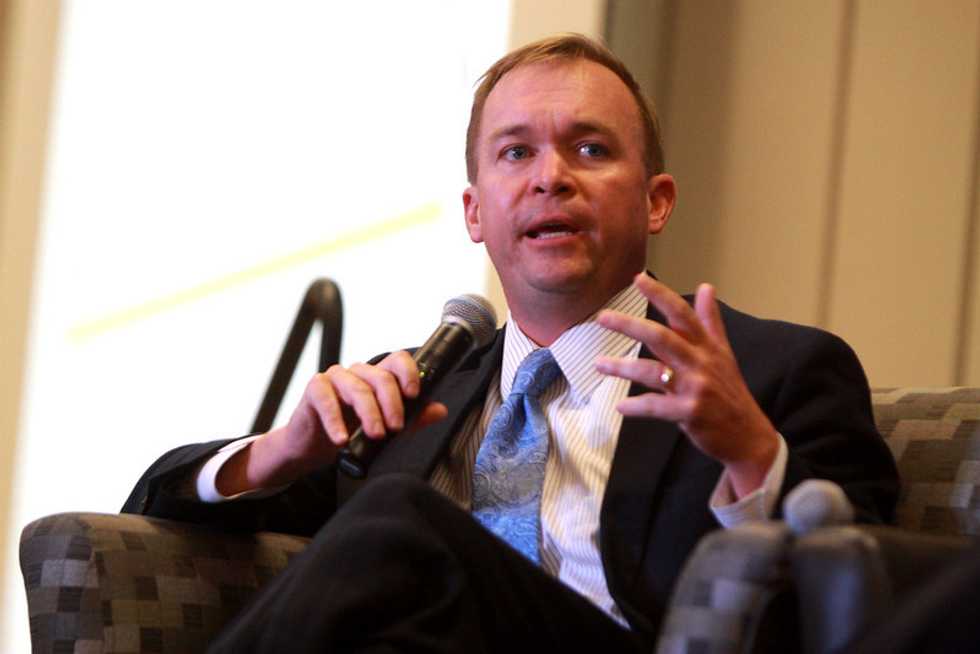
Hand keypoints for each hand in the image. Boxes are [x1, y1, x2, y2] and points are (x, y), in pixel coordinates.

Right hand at [217, 351, 447, 494]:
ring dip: (369, 414)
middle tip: (396, 428)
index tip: (414, 394)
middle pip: (380, 377)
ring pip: (357, 388)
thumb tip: (439, 410)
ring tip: (376, 435)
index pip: (397, 361)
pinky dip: (335, 421)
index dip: (408, 373)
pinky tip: (342, 438)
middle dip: (392, 404)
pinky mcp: (315, 389)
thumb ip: (412, 418)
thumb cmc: (349, 430)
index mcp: (377, 377)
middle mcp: (358, 373)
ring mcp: (335, 378)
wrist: (312, 446)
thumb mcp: (385, 427)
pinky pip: (326, 399)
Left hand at [595, 273, 778, 496]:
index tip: (638, 278)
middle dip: (630, 325)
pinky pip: (656, 406)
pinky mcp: (690, 413)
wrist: (748, 435)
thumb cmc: (729, 393)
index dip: (661, 295)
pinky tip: (620, 406)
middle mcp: (702, 362)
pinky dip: (636, 406)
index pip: (682, 314)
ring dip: (622, 367)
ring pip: (653, 371)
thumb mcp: (724, 354)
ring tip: (598, 364)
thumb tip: (706, 286)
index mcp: (707, 346)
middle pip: (662, 337)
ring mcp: (696, 388)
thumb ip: (710, 321)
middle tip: (602, 317)